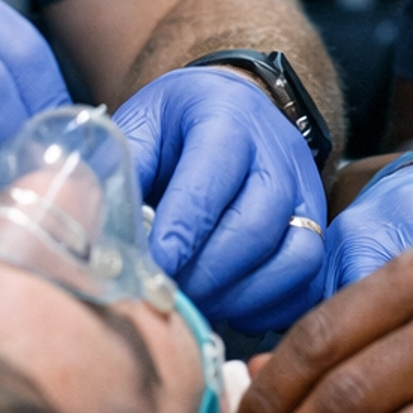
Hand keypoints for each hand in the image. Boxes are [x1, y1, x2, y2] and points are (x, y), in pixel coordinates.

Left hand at [112, 66, 325, 332]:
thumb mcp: (140, 125)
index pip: (210, 180)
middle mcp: (275, 154)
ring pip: (295, 256)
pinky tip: (233, 309)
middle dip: (208, 273)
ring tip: (202, 306)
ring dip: (244, 295)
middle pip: (256, 225)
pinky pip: (311, 279)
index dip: (181, 232)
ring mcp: (304, 190)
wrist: (235, 104)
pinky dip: (274, 306)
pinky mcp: (317, 224)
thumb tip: (95, 240)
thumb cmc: (177, 125)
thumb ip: (118, 172)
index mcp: (225, 118)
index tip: (153, 270)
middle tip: (171, 296)